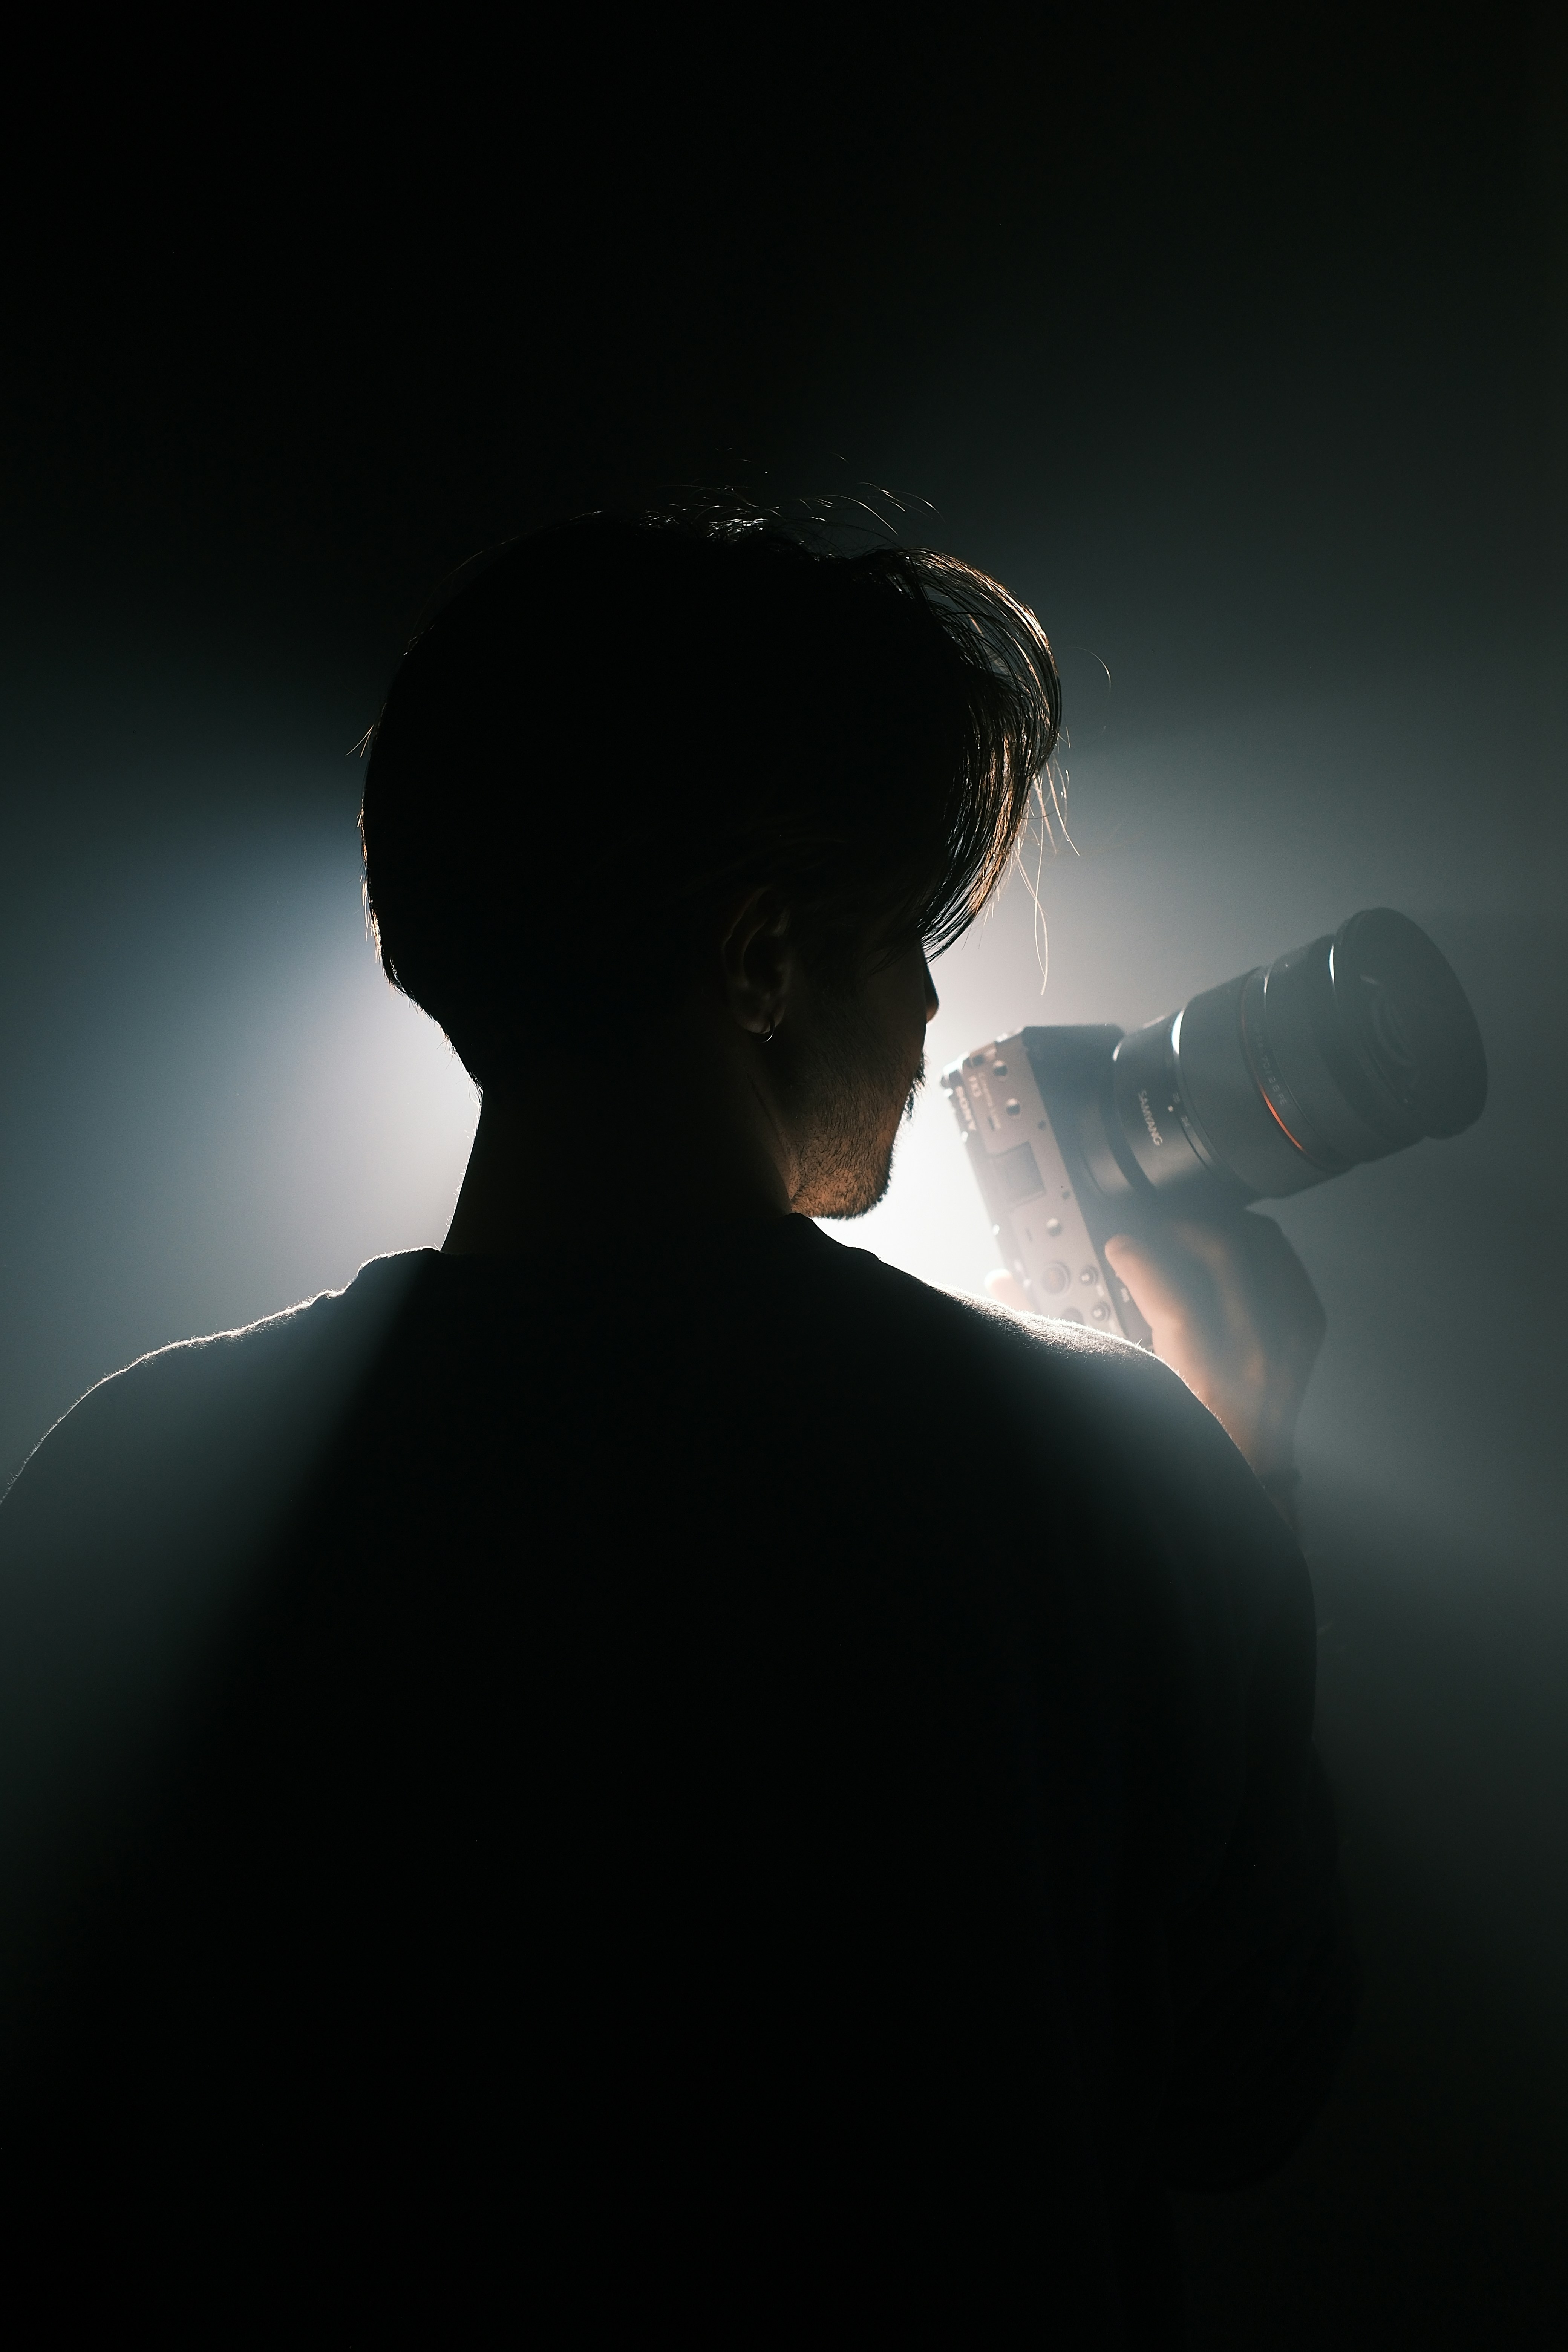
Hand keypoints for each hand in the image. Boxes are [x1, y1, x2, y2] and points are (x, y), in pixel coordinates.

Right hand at [986, 1214, 1324, 1480]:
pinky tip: (1244, 1248)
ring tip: (1193, 1225)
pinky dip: (1269, 1257)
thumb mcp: (1104, 1405)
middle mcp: (1249, 1371)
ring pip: (1270, 1262)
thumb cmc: (1166, 1461)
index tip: (1116, 1245)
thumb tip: (1006, 1284)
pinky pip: (1296, 1285)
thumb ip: (1053, 1341)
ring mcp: (1282, 1361)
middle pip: (1231, 1262)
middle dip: (1187, 1226)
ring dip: (1231, 1231)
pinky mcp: (1298, 1357)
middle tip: (1152, 1226)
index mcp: (1199, 1389)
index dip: (1141, 1260)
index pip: (1177, 1304)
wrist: (1234, 1506)